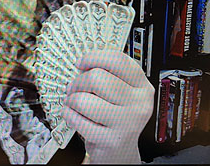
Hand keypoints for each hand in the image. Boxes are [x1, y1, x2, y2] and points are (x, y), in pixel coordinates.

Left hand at [62, 49, 154, 163]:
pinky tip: (75, 117)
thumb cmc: (113, 117)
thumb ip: (107, 75)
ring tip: (75, 105)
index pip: (118, 60)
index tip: (81, 63)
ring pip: (83, 99)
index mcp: (141, 86)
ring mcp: (127, 123)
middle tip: (75, 90)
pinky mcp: (111, 140)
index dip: (93, 58)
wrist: (120, 152)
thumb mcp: (119, 93)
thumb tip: (82, 64)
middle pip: (96, 77)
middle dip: (77, 83)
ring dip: (71, 101)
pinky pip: (76, 119)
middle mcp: (139, 103)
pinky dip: (68, 116)